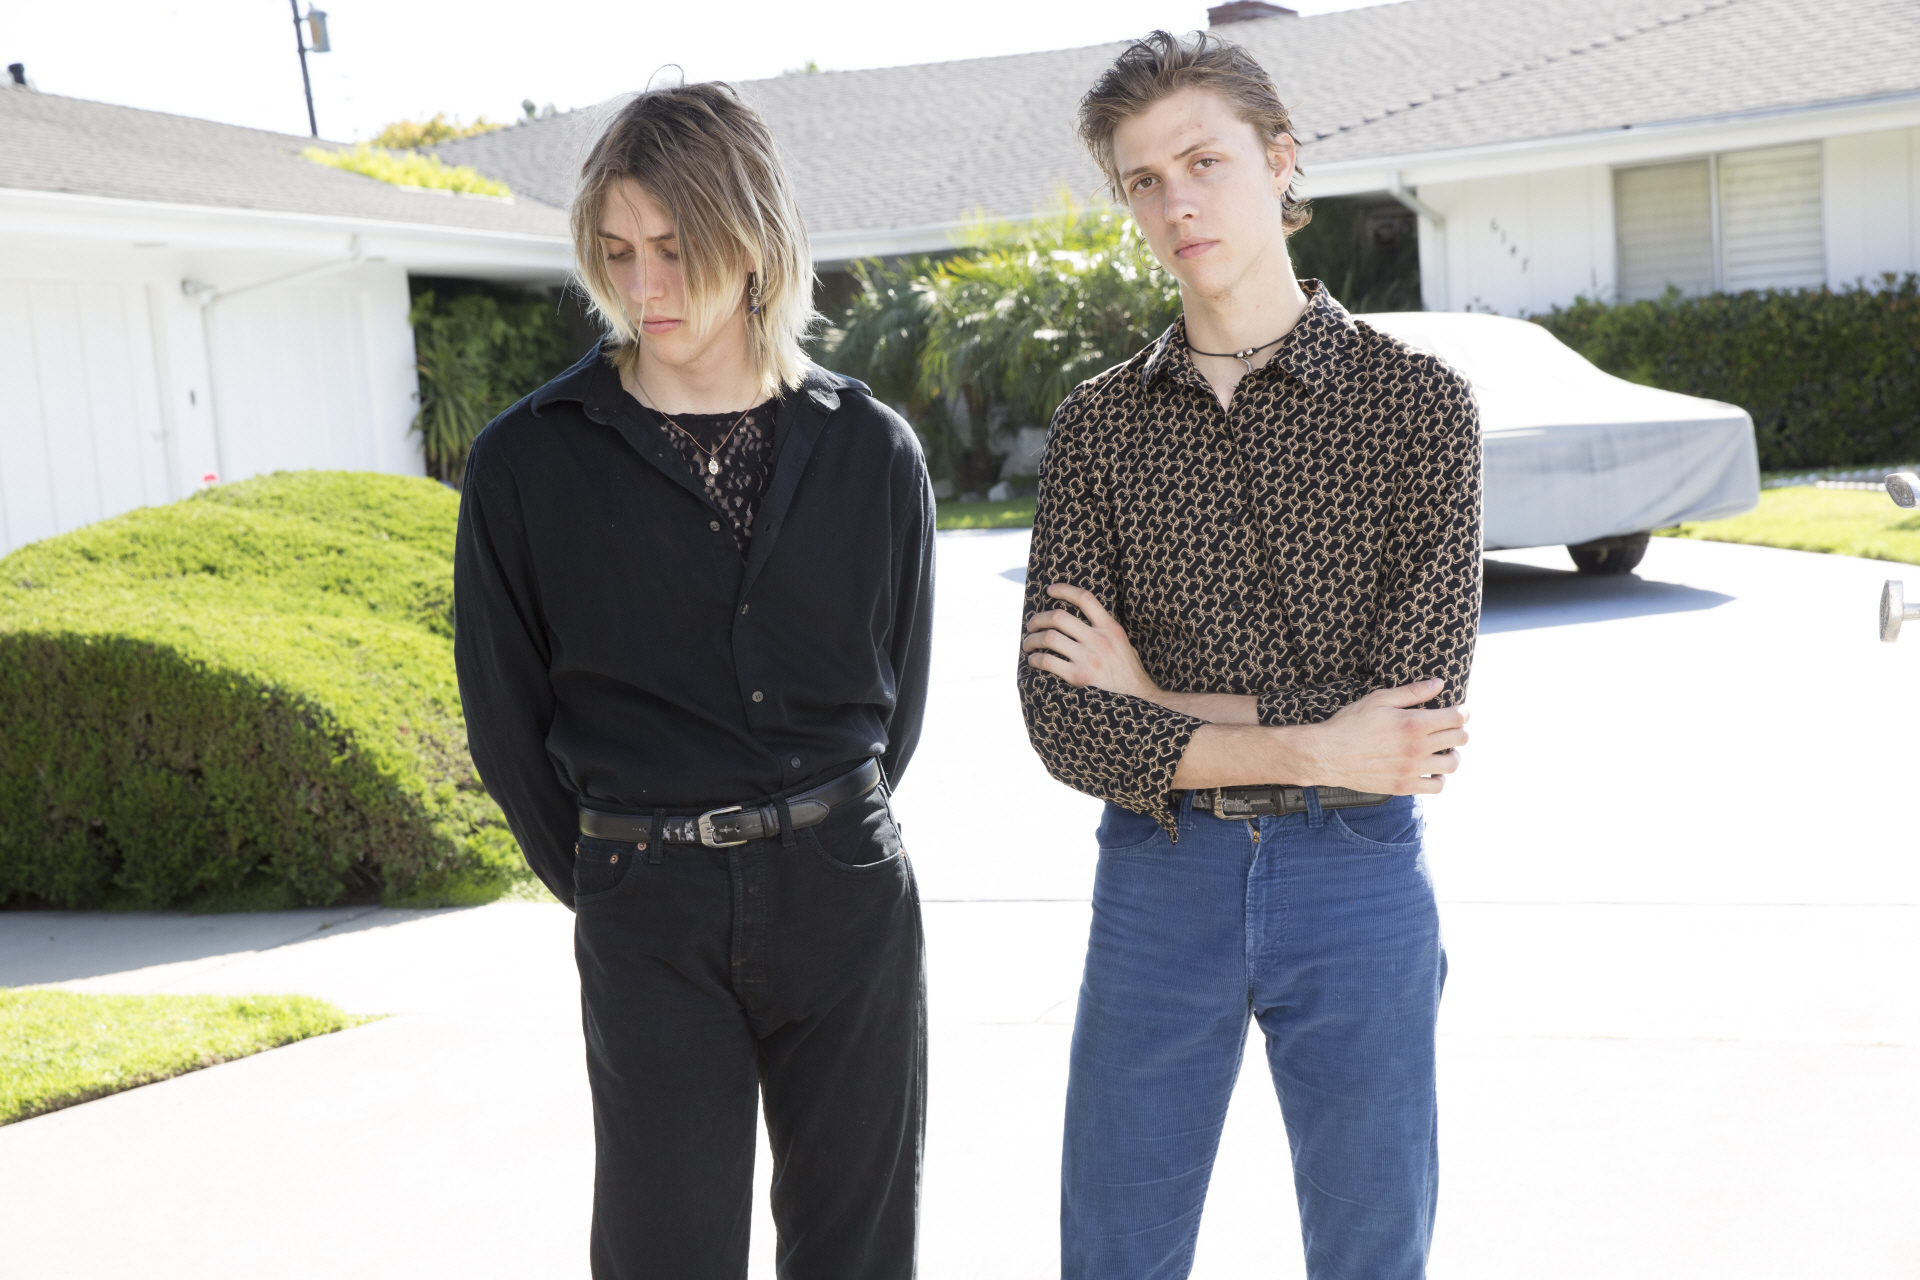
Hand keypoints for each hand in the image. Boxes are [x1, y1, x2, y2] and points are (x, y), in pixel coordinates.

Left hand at [1022, 584, 1160, 701]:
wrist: (1139, 699)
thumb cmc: (1128, 672)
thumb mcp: (1124, 643)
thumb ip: (1105, 629)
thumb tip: (1080, 618)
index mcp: (1111, 628)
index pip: (1085, 598)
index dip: (1064, 590)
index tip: (1050, 590)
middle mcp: (1099, 640)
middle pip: (1058, 617)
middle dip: (1038, 619)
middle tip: (1031, 625)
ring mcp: (1089, 658)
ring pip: (1049, 637)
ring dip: (1032, 639)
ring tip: (1028, 644)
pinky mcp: (1079, 677)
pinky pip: (1048, 661)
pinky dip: (1035, 659)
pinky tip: (1034, 660)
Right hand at [1302, 679, 1469, 794]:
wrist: (1327, 754)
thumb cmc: (1350, 723)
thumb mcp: (1379, 699)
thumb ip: (1412, 692)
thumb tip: (1438, 684)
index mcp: (1414, 723)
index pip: (1457, 718)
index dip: (1463, 712)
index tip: (1460, 711)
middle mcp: (1418, 747)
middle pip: (1460, 739)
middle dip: (1460, 730)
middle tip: (1451, 728)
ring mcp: (1412, 769)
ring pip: (1452, 764)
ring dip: (1453, 754)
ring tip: (1445, 750)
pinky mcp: (1404, 786)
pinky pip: (1437, 786)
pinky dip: (1440, 778)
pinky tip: (1432, 770)